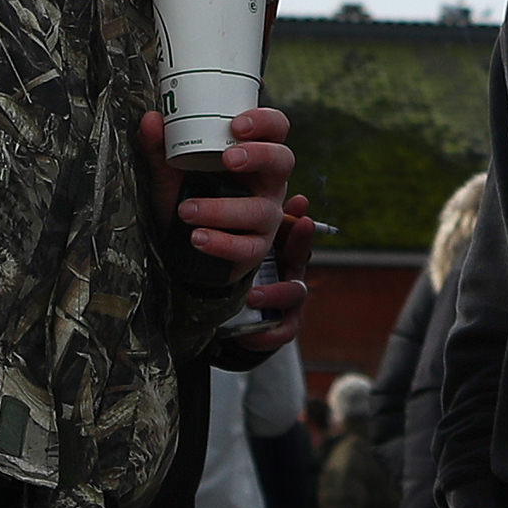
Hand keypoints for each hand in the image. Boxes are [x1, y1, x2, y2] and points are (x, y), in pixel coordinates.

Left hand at [141, 101, 293, 270]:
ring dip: (222, 208)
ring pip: (259, 209)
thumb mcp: (172, 172)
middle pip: (283, 161)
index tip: (237, 124)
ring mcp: (267, 216)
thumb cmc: (190, 196)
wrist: (185, 247)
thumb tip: (151, 121)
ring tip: (187, 210)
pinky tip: (198, 237)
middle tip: (228, 159)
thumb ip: (160, 148)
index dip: (264, 122)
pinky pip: (247, 247)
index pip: (275, 128)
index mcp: (254, 154)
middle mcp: (268, 182)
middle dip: (259, 156)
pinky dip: (221, 242)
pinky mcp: (257, 248)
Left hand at [220, 197, 317, 357]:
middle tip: (294, 230)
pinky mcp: (282, 324)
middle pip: (300, 253)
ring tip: (254, 295)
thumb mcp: (224, 235)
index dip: (297, 214)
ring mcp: (288, 296)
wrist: (230, 315)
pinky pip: (284, 330)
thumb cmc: (229, 265)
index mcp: (275, 243)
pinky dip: (267, 333)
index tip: (298, 201)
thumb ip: (222, 210)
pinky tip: (248, 333)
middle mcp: (287, 266)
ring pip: (295, 291)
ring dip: (276, 292)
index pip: (294, 225)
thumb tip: (207, 174)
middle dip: (298, 241)